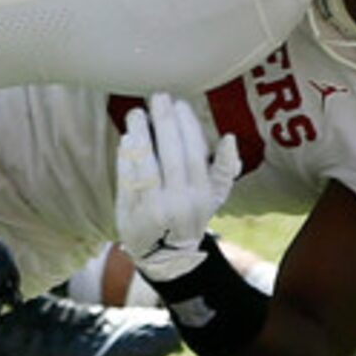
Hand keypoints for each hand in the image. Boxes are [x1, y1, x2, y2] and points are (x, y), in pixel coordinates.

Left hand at [113, 96, 240, 281]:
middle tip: (157, 97)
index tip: (179, 104)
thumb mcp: (213, 197)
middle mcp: (177, 203)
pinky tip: (128, 138)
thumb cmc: (190, 214)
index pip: (194, 154)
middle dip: (163, 122)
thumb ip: (224, 168)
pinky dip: (126, 156)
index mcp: (200, 196)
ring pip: (145, 165)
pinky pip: (127, 178)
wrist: (166, 257)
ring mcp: (151, 209)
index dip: (186, 126)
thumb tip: (229, 138)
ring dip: (140, 134)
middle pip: (169, 155)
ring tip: (137, 113)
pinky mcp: (129, 213)